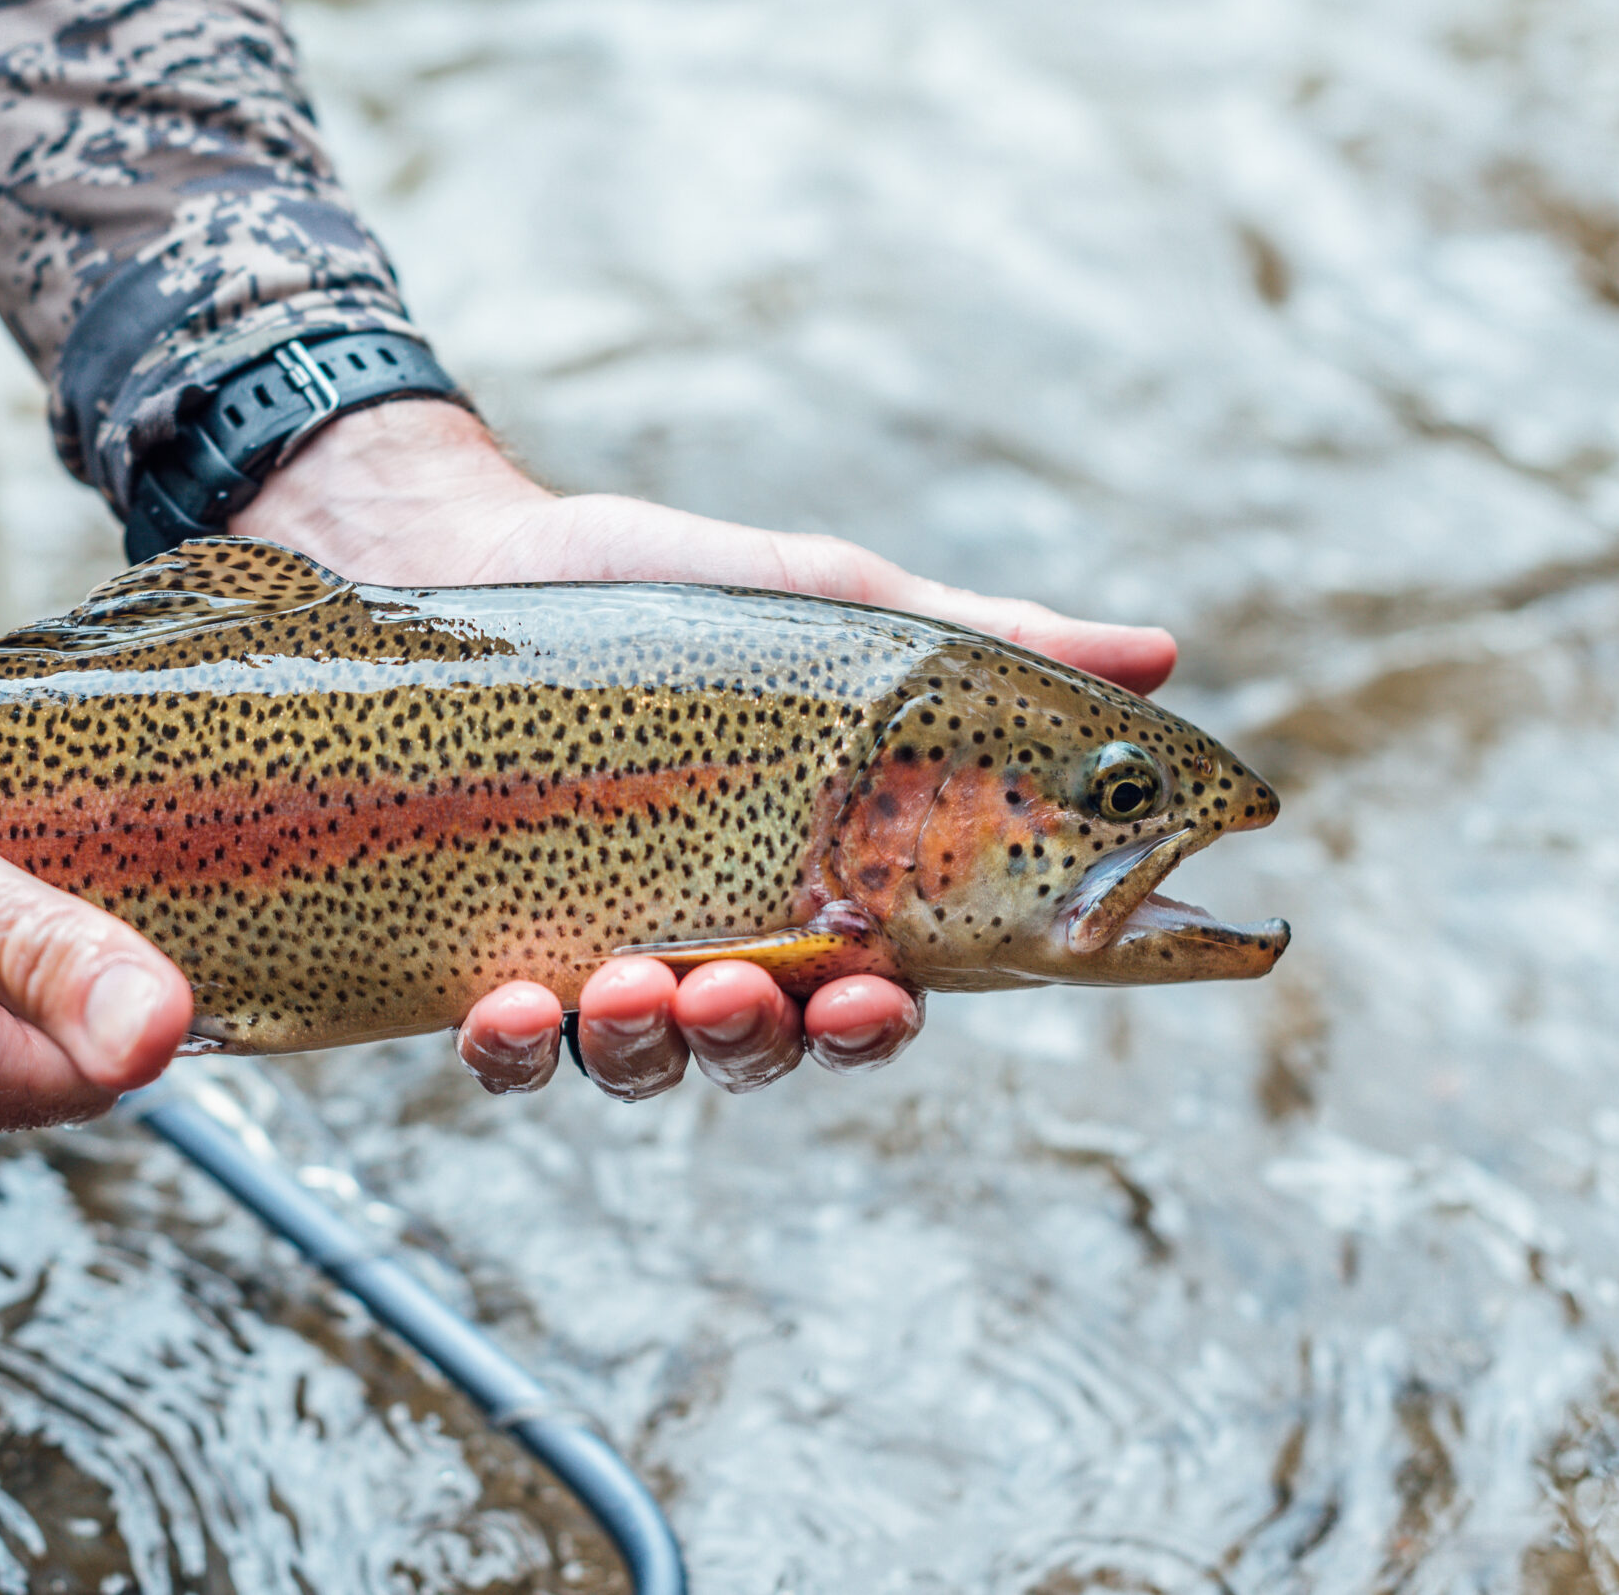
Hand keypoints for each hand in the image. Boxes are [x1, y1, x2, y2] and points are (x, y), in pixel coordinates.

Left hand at [233, 399, 1163, 1097]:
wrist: (457, 551)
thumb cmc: (662, 587)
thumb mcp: (835, 608)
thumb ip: (981, 648)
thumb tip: (1160, 654)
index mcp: (809, 888)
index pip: (871, 992)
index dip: (880, 1019)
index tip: (883, 992)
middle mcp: (707, 945)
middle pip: (762, 1051)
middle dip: (769, 1043)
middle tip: (760, 992)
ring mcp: (592, 955)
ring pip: (640, 1066)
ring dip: (651, 1046)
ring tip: (637, 982)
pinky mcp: (483, 952)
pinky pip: (506, 1050)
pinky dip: (514, 1048)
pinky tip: (512, 1007)